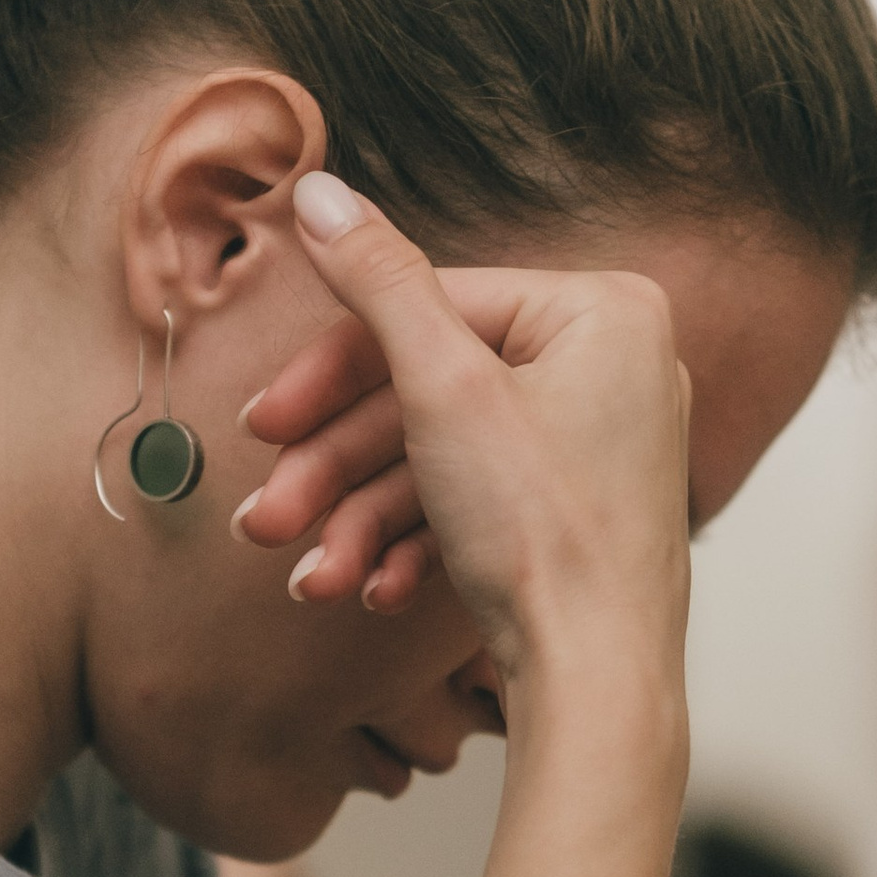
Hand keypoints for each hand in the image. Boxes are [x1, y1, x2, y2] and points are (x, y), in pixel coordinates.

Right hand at [234, 173, 691, 689]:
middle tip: (264, 514)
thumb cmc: (548, 538)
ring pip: (441, 460)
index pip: (432, 311)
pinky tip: (365, 588)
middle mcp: (614, 367)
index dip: (332, 373)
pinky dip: (412, 544)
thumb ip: (377, 283)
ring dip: (358, 518)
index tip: (263, 422)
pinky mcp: (578, 512)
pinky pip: (477, 506)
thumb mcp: (442, 389)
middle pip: (429, 392)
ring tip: (304, 572)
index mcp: (603, 312)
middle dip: (335, 467)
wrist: (597, 685)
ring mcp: (598, 445)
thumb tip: (320, 191)